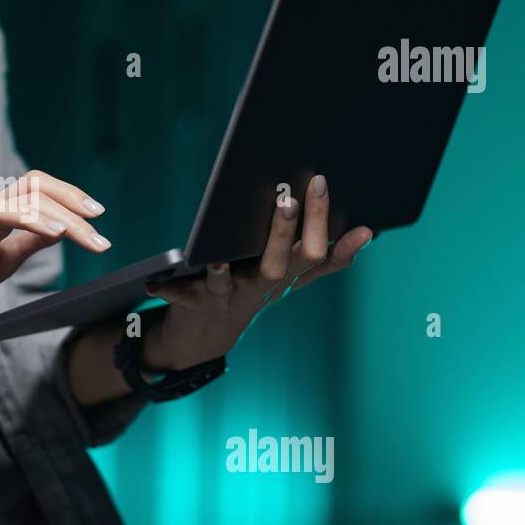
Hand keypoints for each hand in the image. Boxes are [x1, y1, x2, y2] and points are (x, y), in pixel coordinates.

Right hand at [0, 169, 108, 337]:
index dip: (70, 196)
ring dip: (34, 218)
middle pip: (27, 194)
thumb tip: (66, 228)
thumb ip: (31, 242)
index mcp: (0, 216)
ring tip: (61, 233)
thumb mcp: (6, 260)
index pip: (38, 190)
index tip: (98, 215)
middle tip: (95, 233)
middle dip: (66, 210)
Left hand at [142, 174, 371, 370]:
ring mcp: (228, 297)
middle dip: (284, 232)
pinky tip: (155, 283)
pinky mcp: (194, 304)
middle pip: (279, 264)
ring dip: (223, 274)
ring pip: (229, 286)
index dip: (325, 226)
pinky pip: (180, 297)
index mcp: (285, 274)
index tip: (326, 190)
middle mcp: (260, 287)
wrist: (208, 334)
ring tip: (217, 259)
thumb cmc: (253, 290)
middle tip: (288, 200)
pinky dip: (168, 290)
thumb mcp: (292, 277)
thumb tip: (369, 232)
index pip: (314, 251)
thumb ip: (329, 257)